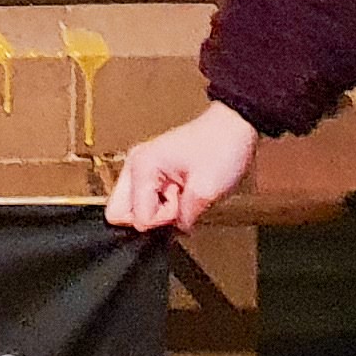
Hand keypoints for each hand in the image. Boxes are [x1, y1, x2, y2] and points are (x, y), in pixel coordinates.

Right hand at [105, 102, 260, 232]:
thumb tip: (172, 229)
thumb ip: (183, 218)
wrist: (234, 127)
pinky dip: (164, 204)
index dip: (164, 219)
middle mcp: (135, 165)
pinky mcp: (152, 171)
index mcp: (142, 166)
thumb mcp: (205, 191)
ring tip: (181, 193)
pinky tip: (181, 191)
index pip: (138, 218)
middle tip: (177, 203)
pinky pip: (146, 200)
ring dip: (159, 211)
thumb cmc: (222, 148)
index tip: (182, 202)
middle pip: (121, 213)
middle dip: (152, 218)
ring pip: (133, 208)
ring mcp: (142, 167)